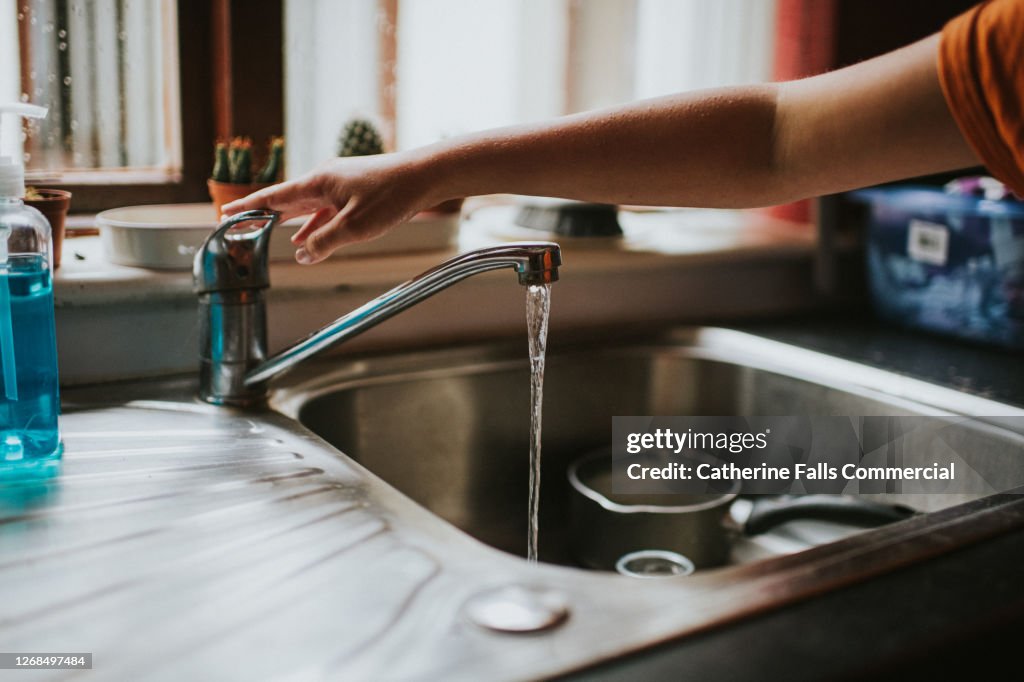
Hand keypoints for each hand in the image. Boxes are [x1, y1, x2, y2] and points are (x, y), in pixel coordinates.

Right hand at [220, 152, 435, 263]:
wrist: (424, 176)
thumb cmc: (391, 196)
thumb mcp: (354, 227)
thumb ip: (324, 242)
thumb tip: (302, 254)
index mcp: (317, 183)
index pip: (272, 197)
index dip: (248, 207)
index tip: (225, 214)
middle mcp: (324, 179)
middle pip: (285, 200)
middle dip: (262, 214)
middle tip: (239, 224)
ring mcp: (339, 184)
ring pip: (306, 206)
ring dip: (288, 222)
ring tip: (267, 235)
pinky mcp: (354, 190)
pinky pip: (324, 209)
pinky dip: (312, 224)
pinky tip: (308, 237)